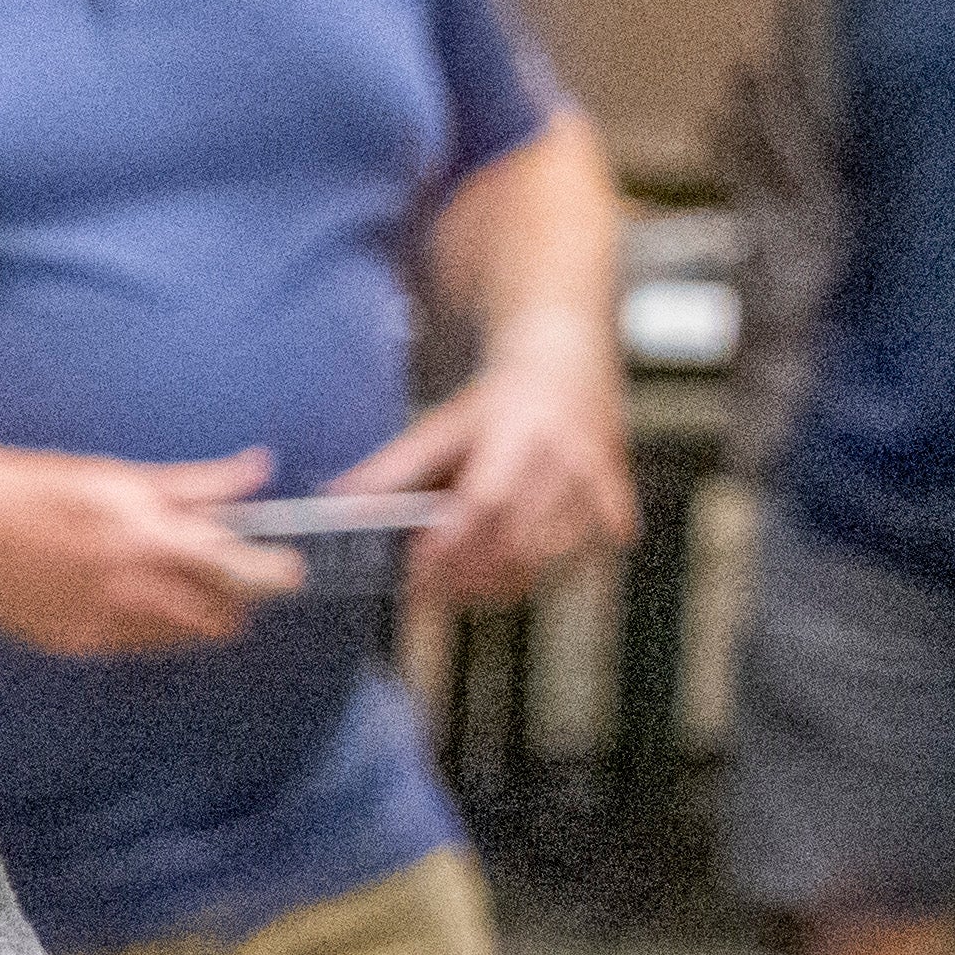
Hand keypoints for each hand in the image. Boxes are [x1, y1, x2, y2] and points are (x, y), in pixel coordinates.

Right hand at [0, 429, 300, 658]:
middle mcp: (133, 586)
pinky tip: (123, 600)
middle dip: (235, 602)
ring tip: (173, 590)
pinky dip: (145, 628)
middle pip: (220, 616)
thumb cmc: (35, 488)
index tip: (287, 569)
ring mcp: (103, 622)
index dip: (274, 573)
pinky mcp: (74, 644)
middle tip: (229, 584)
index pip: (240, 568)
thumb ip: (196, 485)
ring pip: (181, 638)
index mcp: (150, 536)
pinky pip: (135, 647)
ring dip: (193, 619)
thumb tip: (258, 471)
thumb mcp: (119, 477)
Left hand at [349, 338, 636, 616]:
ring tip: (464, 588)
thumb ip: (392, 468)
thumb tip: (336, 503)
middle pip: (520, 540)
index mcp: (519, 431)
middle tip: (431, 591)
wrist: (568, 363)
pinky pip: (585, 561)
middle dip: (471, 576)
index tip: (416, 574)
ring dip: (504, 584)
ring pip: (554, 560)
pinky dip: (547, 576)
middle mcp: (567, 459)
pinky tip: (515, 574)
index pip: (485, 501)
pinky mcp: (618, 505)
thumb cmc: (498, 400)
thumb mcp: (441, 424)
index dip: (451, 545)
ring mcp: (600, 485)